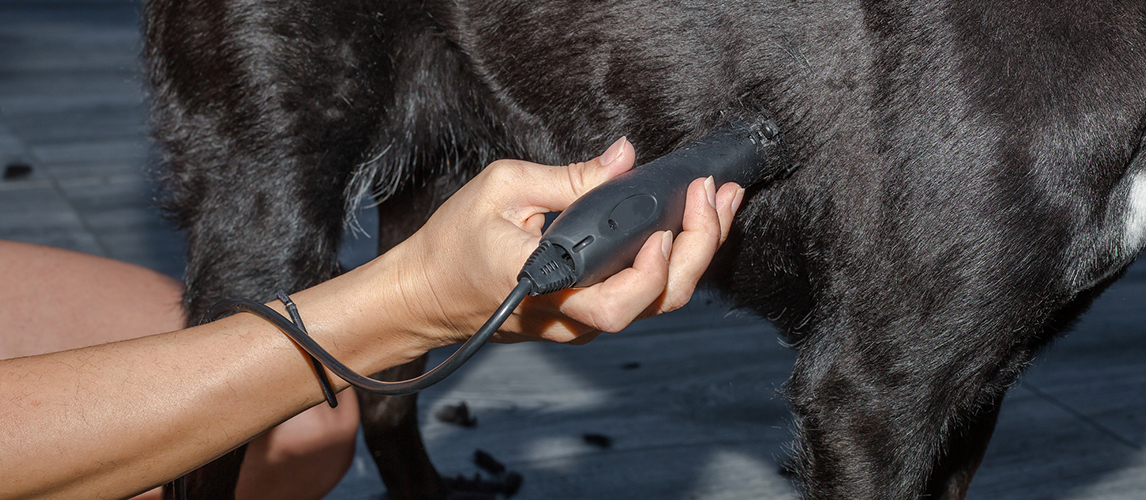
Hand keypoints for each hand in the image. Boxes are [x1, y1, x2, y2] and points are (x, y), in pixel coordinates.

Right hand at [374, 138, 743, 349]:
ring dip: (696, 255)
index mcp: (546, 285)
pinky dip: (673, 263)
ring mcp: (580, 321)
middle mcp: (570, 314)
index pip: (618, 297)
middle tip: (716, 196)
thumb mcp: (502, 189)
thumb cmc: (454, 244)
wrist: (426, 294)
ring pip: (656, 305)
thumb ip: (568, 178)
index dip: (655, 268)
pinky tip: (688, 227)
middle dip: (700, 250)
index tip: (669, 222)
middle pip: (656, 304)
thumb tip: (624, 157)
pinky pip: (641, 298)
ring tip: (718, 205)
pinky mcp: (584, 316)